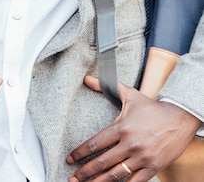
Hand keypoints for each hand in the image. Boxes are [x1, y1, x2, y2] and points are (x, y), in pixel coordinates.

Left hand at [66, 75, 200, 180]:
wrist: (179, 118)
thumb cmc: (152, 107)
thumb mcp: (129, 94)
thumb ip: (106, 86)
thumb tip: (87, 78)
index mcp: (121, 127)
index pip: (95, 143)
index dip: (80, 153)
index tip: (70, 159)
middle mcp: (130, 144)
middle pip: (102, 162)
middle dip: (85, 172)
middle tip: (73, 178)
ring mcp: (142, 157)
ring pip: (116, 175)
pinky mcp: (153, 167)